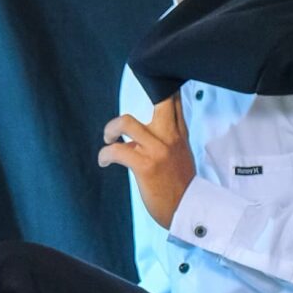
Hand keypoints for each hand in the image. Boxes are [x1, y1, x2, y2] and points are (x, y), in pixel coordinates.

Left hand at [98, 95, 194, 229]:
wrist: (188, 210)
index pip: (174, 99)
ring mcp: (157, 150)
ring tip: (109, 138)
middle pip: (160, 98)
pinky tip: (105, 161)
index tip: (148, 82)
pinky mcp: (145, 166)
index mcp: (179, 134)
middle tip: (127, 112)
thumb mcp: (182, 154)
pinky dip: (104, 155)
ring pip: (127, 122)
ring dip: (111, 128)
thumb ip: (168, 138)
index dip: (161, 86)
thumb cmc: (180, 185)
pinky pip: (116, 151)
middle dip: (140, 97)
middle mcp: (170, 137)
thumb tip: (142, 131)